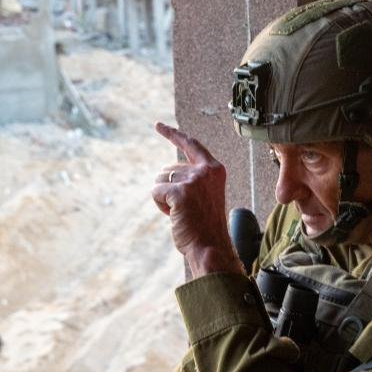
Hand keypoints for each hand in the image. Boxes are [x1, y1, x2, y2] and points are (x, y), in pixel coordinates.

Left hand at [152, 122, 244, 276]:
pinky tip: (174, 215)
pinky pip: (156, 191)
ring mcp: (193, 180)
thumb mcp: (205, 194)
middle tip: (185, 208)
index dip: (173, 134)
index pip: (190, 144)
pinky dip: (160, 205)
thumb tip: (166, 170)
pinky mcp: (180, 191)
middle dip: (168, 188)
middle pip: (168, 167)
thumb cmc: (205, 225)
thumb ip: (192, 178)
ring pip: (159, 179)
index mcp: (215, 169)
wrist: (210, 246)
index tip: (158, 125)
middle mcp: (206, 170)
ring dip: (164, 197)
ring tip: (181, 212)